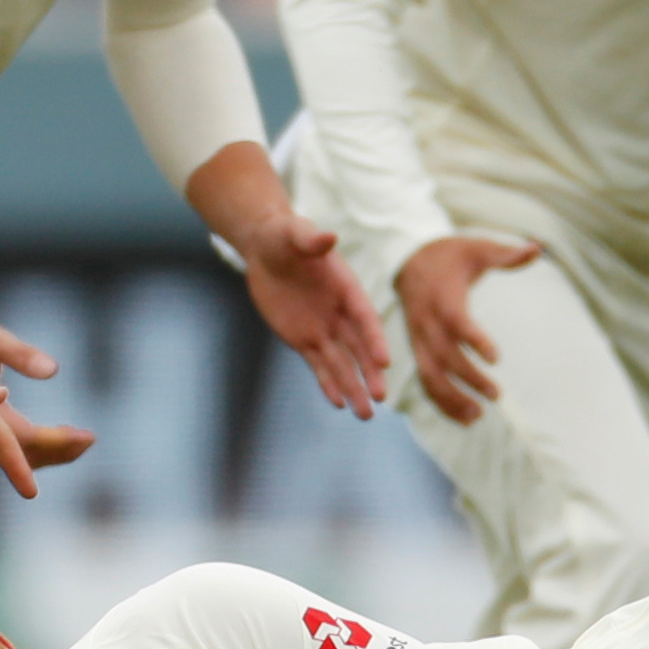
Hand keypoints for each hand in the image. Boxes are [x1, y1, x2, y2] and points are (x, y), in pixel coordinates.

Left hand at [240, 211, 388, 420]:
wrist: (264, 248)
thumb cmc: (283, 235)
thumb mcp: (293, 232)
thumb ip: (310, 238)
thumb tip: (328, 237)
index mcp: (346, 288)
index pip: (364, 318)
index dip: (374, 339)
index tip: (384, 361)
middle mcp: (340, 313)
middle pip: (359, 348)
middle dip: (369, 373)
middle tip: (380, 398)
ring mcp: (323, 328)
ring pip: (342, 363)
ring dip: (353, 387)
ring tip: (366, 415)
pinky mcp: (303, 339)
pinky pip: (319, 365)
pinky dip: (329, 384)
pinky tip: (339, 403)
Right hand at [395, 235, 542, 424]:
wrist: (408, 260)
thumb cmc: (449, 256)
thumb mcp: (477, 249)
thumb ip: (506, 254)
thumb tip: (537, 249)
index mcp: (442, 297)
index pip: (456, 322)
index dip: (473, 340)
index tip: (496, 356)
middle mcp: (427, 322)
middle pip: (444, 355)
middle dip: (468, 378)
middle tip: (497, 394)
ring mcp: (418, 339)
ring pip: (430, 374)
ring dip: (451, 398)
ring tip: (477, 415)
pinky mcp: (416, 349)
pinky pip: (424, 380)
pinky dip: (440, 402)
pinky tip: (463, 418)